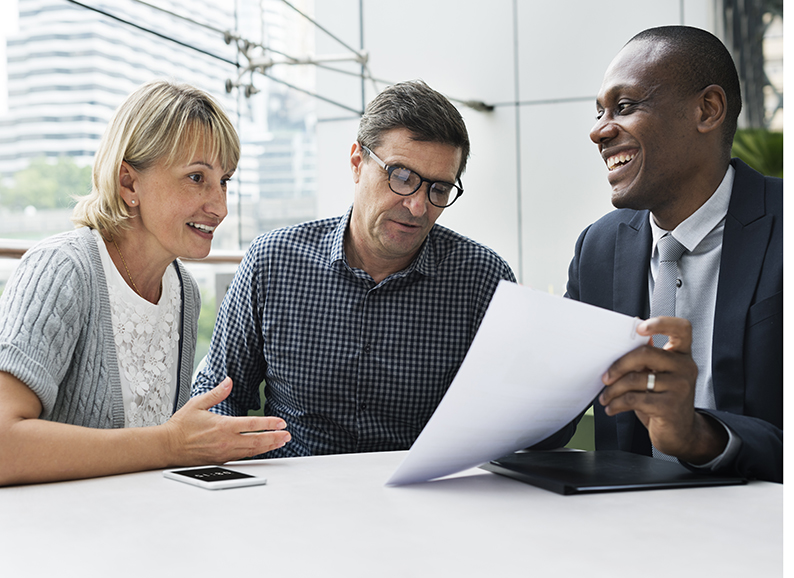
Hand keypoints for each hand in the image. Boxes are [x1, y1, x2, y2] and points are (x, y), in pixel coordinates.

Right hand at [164, 377, 290, 465]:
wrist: (167, 446)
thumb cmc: (181, 426)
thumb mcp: (197, 403)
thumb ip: (216, 393)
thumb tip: (229, 381)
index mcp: (223, 426)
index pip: (252, 425)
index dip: (269, 424)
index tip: (281, 423)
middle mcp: (226, 441)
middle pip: (256, 440)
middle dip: (275, 438)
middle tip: (287, 435)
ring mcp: (224, 452)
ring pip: (252, 450)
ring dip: (269, 446)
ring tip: (281, 442)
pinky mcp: (221, 459)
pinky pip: (243, 456)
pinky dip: (256, 453)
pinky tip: (263, 449)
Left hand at [599, 316, 726, 463]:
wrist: (681, 433)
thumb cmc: (664, 400)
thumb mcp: (658, 376)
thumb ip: (648, 358)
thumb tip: (625, 339)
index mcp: (682, 355)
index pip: (681, 328)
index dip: (661, 323)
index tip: (639, 327)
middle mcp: (685, 367)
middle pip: (645, 354)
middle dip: (618, 365)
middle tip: (605, 377)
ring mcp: (680, 387)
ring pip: (634, 379)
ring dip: (612, 390)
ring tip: (605, 397)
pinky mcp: (670, 406)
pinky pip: (633, 398)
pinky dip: (616, 403)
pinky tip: (612, 407)